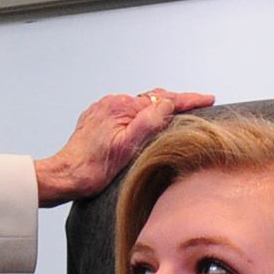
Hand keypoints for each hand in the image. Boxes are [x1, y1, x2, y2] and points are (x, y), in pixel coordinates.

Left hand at [33, 88, 213, 203]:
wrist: (65, 175)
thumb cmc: (93, 168)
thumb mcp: (127, 147)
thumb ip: (149, 122)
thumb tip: (168, 103)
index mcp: (123, 107)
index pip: (164, 100)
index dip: (189, 99)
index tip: (208, 98)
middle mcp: (113, 103)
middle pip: (152, 99)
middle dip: (175, 102)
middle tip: (198, 105)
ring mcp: (104, 110)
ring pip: (138, 106)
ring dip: (156, 109)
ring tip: (175, 115)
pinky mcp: (97, 119)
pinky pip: (125, 112)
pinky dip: (139, 116)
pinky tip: (144, 125)